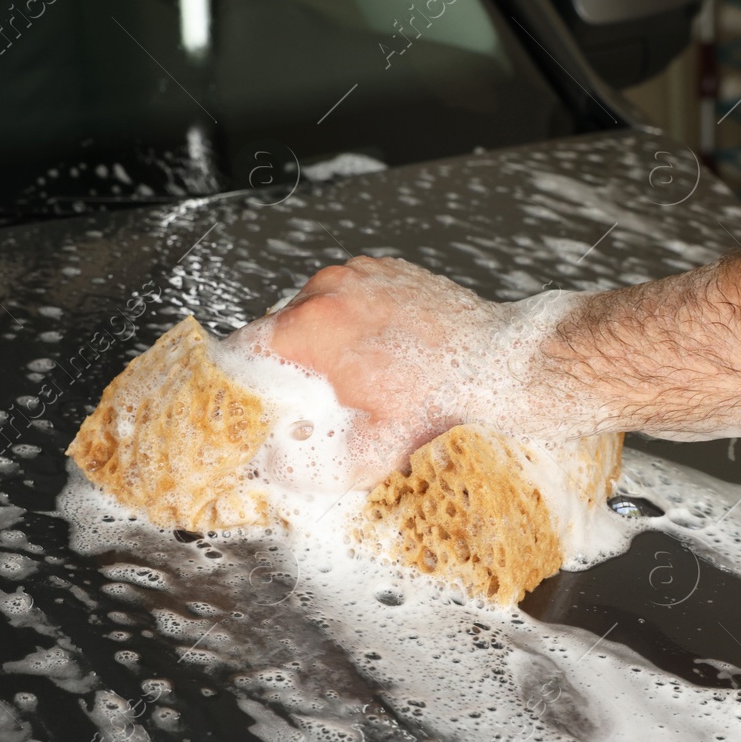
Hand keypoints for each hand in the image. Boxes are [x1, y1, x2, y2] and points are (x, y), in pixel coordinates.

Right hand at [232, 257, 513, 486]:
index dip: (244, 372)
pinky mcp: (387, 268)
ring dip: (322, 334)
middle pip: (282, 325)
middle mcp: (330, 289)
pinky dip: (354, 315)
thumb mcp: (370, 451)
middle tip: (310, 391)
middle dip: (289, 358)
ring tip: (350, 369)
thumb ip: (313, 469)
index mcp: (313, 326)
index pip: (247, 344)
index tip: (252, 390)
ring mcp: (360, 272)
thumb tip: (277, 473)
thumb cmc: (439, 400)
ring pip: (317, 304)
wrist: (496, 363)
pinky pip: (352, 291)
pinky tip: (378, 345)